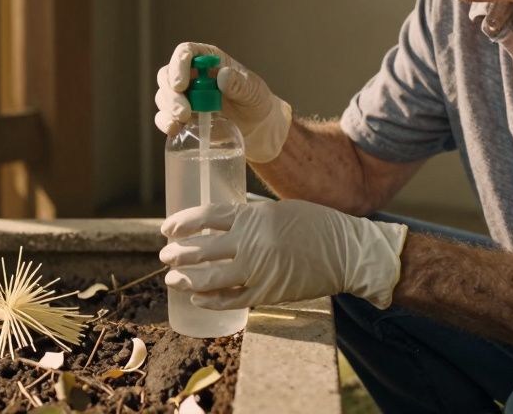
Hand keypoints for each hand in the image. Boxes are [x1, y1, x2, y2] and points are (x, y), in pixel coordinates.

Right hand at [154, 42, 292, 162]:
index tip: (180, 84)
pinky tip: (174, 129)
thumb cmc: (256, 100)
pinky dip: (165, 123)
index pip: (186, 52)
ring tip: (182, 120)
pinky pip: (165, 117)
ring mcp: (185, 96)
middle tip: (183, 111)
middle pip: (168, 76)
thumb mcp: (253, 90)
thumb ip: (239, 83)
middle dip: (171, 93)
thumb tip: (222, 75)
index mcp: (208, 59)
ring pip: (164, 96)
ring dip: (168, 109)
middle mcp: (192, 75)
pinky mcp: (183, 117)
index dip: (178, 64)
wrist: (258, 126)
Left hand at [159, 200, 407, 309]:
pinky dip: (210, 300)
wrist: (347, 252)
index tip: (167, 228)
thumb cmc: (315, 226)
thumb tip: (220, 221)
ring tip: (172, 279)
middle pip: (202, 249)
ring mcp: (259, 270)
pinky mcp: (268, 293)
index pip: (206, 217)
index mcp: (254, 216)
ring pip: (210, 278)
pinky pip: (231, 299)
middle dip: (177, 254)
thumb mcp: (278, 210)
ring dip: (186, 279)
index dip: (182, 223)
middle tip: (165, 255)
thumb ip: (250, 216)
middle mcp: (253, 242)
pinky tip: (197, 299)